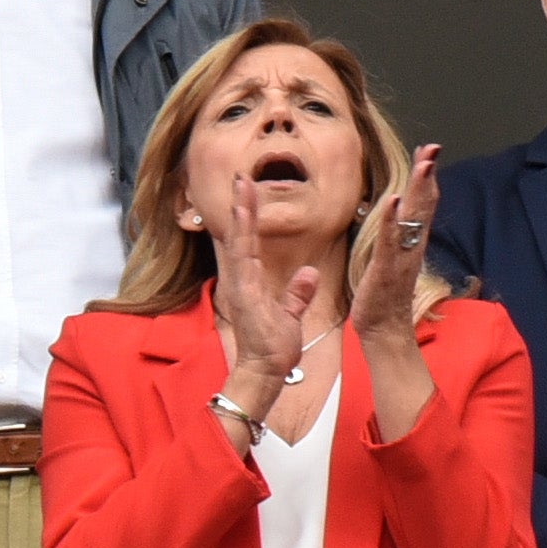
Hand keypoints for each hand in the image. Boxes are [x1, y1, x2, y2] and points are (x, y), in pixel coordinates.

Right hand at [209, 174, 323, 392]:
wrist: (264, 372)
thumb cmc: (273, 348)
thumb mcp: (290, 315)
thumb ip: (297, 293)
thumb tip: (308, 272)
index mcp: (250, 282)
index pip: (249, 242)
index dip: (249, 216)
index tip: (249, 191)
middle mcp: (241, 280)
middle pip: (238, 234)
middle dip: (240, 204)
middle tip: (240, 175)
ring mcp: (239, 285)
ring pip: (238, 240)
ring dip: (239, 211)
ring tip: (240, 184)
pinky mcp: (243, 293)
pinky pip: (242, 258)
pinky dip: (241, 234)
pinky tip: (242, 215)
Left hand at [347, 143, 442, 347]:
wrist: (384, 331)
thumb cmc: (384, 296)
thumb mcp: (392, 258)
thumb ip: (399, 236)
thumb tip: (400, 213)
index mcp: (412, 243)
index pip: (424, 204)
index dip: (427, 177)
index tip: (429, 151)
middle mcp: (412, 247)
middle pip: (424, 205)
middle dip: (428, 175)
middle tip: (433, 147)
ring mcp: (401, 258)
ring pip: (413, 219)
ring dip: (418, 191)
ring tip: (423, 165)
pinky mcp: (386, 270)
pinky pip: (390, 242)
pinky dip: (393, 221)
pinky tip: (395, 201)